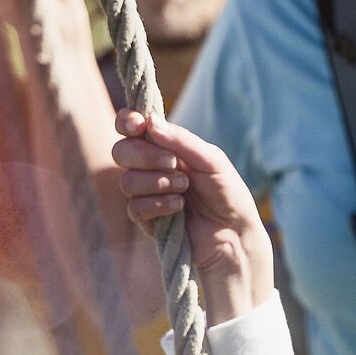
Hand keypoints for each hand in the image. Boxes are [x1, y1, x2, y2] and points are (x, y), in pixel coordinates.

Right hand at [113, 110, 275, 323]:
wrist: (234, 233)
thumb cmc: (227, 193)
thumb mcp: (212, 160)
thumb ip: (182, 141)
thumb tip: (150, 120)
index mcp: (164, 146)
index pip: (131, 128)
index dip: (127, 122)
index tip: (137, 126)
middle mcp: (150, 167)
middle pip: (121, 152)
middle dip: (146, 156)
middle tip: (174, 164)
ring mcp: (146, 194)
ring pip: (126, 181)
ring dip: (157, 183)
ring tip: (185, 190)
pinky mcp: (146, 220)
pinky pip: (135, 207)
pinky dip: (158, 204)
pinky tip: (179, 207)